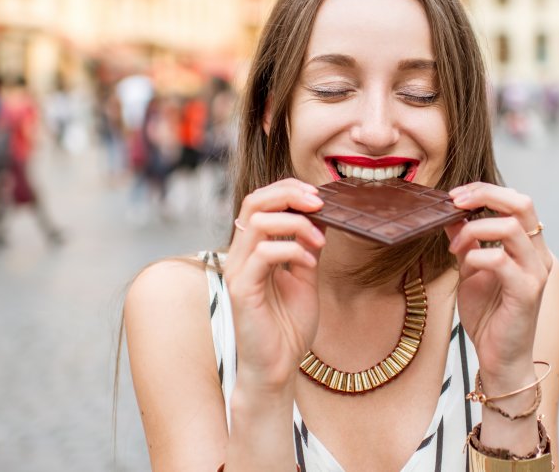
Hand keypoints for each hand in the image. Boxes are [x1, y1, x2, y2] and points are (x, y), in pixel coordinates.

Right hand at [224, 178, 326, 393]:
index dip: (288, 190)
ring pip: (257, 222)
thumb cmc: (288, 326)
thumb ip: (307, 246)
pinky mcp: (241, 289)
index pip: (261, 201)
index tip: (318, 195)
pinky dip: (292, 250)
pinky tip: (309, 264)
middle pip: (253, 201)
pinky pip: (264, 254)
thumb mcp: (305, 276)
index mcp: (253, 249)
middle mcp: (240, 255)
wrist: (279, 367)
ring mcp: (237, 271)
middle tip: (318, 202)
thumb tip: (321, 215)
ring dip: (295, 223)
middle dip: (289, 193)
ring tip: (318, 240)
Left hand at [446, 183, 552, 387]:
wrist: (500, 358)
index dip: (486, 190)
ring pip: (512, 227)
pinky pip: (500, 260)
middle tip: (455, 202)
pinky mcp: (527, 292)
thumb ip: (466, 242)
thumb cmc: (488, 316)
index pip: (517, 201)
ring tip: (455, 247)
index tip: (455, 196)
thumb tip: (451, 214)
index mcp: (529, 247)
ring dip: (475, 229)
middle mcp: (538, 255)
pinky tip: (464, 265)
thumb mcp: (470, 270)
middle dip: (485, 194)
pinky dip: (476, 256)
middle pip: (522, 203)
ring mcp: (536, 272)